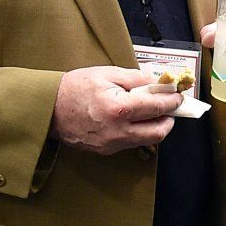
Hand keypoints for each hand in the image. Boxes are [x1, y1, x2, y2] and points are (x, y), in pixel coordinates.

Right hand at [52, 67, 180, 153]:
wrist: (47, 108)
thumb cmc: (74, 88)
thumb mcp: (107, 74)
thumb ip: (137, 79)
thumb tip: (159, 84)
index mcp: (118, 109)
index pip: (157, 108)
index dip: (173, 101)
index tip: (178, 95)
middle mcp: (117, 131)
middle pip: (158, 132)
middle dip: (169, 120)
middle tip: (169, 108)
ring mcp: (110, 144)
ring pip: (146, 140)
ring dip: (154, 127)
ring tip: (150, 112)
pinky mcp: (105, 151)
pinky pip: (130, 143)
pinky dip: (137, 132)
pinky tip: (132, 119)